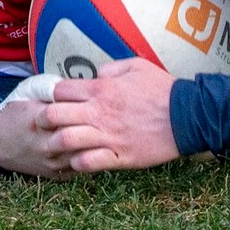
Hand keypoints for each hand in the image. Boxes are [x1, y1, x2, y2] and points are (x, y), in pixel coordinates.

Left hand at [37, 57, 180, 172]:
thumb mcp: (136, 66)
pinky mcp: (119, 156)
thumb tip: (96, 73)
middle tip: (43, 124)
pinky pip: (87, 163)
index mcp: (101, 89)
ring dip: (55, 143)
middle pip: (54, 115)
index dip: (51, 95)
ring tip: (55, 145)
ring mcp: (108, 136)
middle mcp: (99, 112)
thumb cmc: (162, 89)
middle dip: (43, 119)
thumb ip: (111, 67)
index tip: (52, 100)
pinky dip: (76, 163)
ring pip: (65, 140)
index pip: (60, 90)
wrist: (187, 116)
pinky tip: (77, 160)